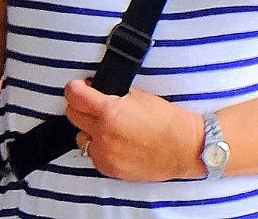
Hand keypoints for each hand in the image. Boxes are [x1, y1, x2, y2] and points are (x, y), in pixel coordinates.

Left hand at [64, 78, 204, 181]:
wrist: (184, 148)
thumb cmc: (166, 120)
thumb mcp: (138, 96)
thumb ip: (112, 95)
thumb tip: (96, 91)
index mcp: (108, 112)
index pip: (74, 95)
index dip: (75, 88)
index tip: (80, 88)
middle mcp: (103, 134)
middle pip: (72, 115)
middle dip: (81, 107)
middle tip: (94, 105)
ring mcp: (105, 153)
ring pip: (81, 137)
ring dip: (88, 130)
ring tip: (105, 127)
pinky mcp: (111, 169)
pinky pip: (94, 155)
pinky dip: (99, 148)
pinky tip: (114, 143)